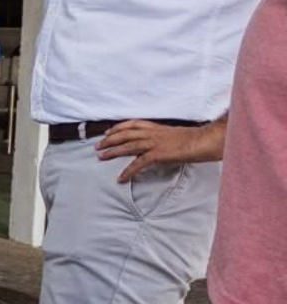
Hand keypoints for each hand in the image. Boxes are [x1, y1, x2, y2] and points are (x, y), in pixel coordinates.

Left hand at [95, 119, 224, 182]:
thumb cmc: (196, 139)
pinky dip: (128, 171)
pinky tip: (121, 178)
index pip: (133, 124)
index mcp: (158, 128)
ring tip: (100, 157)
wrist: (206, 140)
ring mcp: (154, 143)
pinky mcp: (158, 154)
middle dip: (109, 140)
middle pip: (125, 134)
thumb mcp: (177, 135)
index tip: (109, 131)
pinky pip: (138, 164)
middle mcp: (153, 133)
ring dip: (112, 152)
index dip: (119, 128)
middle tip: (97, 146)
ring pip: (127, 146)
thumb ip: (165, 139)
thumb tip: (161, 145)